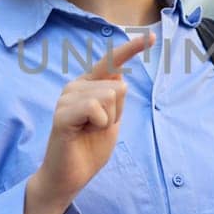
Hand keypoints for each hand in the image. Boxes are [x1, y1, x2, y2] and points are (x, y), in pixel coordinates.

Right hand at [25, 32, 153, 213]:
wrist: (69, 177)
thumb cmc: (89, 149)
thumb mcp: (111, 120)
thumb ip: (116, 99)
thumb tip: (120, 77)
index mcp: (88, 85)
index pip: (112, 62)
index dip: (132, 48)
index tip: (151, 37)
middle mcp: (76, 86)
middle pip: (118, 86)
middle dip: (117, 113)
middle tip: (97, 129)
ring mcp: (67, 97)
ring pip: (109, 96)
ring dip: (108, 120)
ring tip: (89, 132)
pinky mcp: (62, 113)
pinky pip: (95, 107)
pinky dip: (99, 124)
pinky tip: (84, 133)